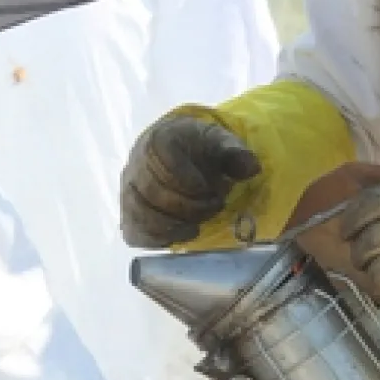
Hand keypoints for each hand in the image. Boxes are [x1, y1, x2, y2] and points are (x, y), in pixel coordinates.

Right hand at [120, 114, 259, 248]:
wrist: (180, 153)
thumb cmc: (200, 148)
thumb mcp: (221, 142)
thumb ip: (236, 153)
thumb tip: (252, 168)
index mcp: (158, 140)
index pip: (164, 160)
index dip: (189, 180)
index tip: (210, 188)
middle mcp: (136, 164)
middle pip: (151, 190)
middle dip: (187, 205)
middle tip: (214, 206)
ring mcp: (128, 189)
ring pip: (138, 211)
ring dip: (171, 225)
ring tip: (197, 227)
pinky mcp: (129, 212)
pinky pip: (132, 230)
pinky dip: (155, 239)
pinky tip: (180, 236)